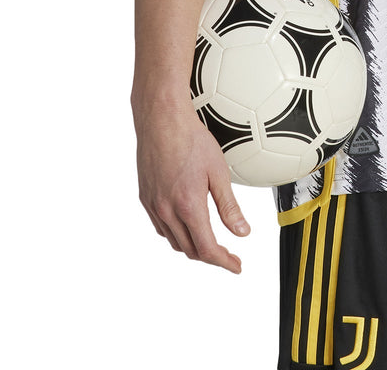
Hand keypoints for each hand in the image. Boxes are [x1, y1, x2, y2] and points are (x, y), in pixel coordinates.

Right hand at [136, 106, 249, 272]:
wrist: (161, 120)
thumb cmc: (191, 139)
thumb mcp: (218, 172)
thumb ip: (229, 206)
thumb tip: (242, 232)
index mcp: (188, 206)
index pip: (206, 249)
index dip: (223, 262)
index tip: (236, 266)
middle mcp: (166, 211)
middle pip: (190, 250)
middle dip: (211, 256)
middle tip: (229, 255)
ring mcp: (153, 205)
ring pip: (173, 241)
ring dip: (193, 247)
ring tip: (210, 242)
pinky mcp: (145, 198)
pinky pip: (160, 227)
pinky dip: (176, 234)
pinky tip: (187, 225)